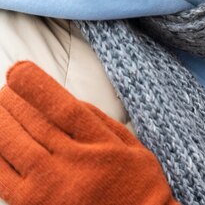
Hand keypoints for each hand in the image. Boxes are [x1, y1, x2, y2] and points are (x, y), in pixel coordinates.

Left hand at [0, 61, 179, 204]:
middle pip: (32, 123)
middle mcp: (73, 163)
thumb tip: (69, 99)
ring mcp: (50, 187)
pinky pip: (1, 177)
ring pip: (12, 145)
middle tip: (3, 90)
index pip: (63, 108)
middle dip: (11, 101)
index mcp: (101, 145)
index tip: (18, 71)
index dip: (36, 85)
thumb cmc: (137, 186)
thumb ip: (102, 122)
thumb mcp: (132, 147)